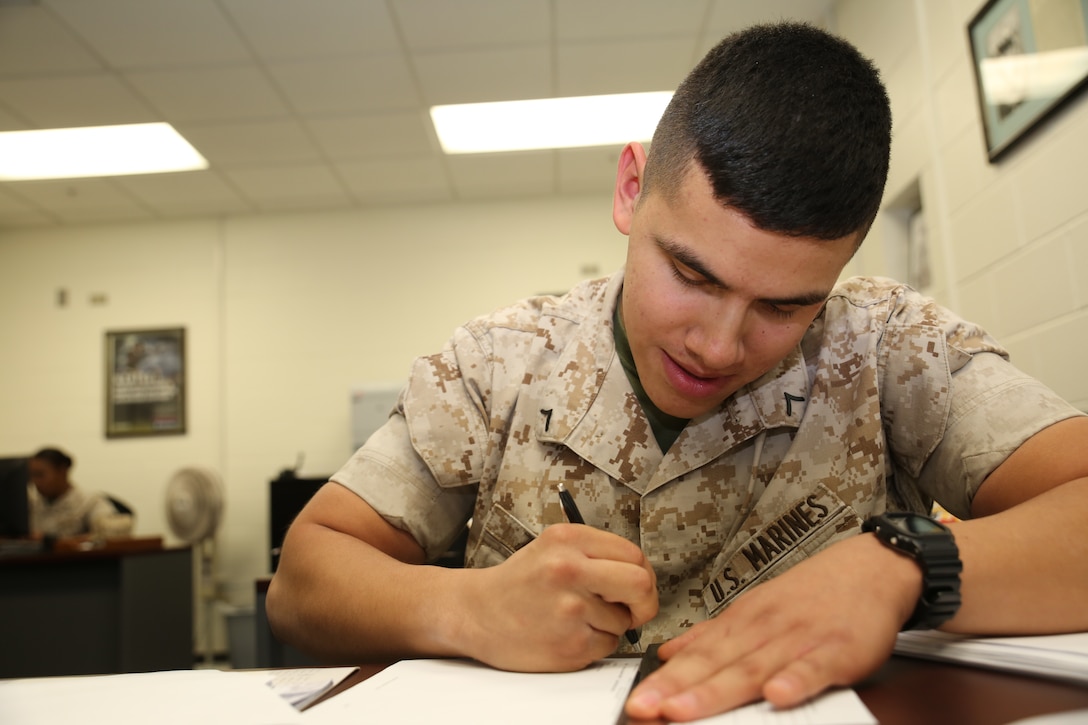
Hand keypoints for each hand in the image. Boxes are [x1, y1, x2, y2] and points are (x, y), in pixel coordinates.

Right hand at [454, 523, 657, 671]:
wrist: (476, 613)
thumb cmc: (520, 582)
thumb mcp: (554, 548)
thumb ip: (597, 555)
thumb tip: (643, 575)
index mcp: (568, 539)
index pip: (634, 555)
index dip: (642, 574)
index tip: (634, 587)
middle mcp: (568, 570)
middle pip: (641, 584)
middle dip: (644, 602)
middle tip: (632, 610)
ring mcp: (569, 609)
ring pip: (624, 621)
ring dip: (610, 625)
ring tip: (577, 619)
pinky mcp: (569, 644)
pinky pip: (608, 646)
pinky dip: (595, 644)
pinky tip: (569, 634)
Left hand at [624, 534, 919, 721]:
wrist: (869, 569)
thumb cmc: (812, 596)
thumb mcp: (756, 608)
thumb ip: (713, 634)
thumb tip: (667, 651)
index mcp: (742, 622)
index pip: (696, 655)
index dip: (664, 680)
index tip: (637, 701)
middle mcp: (763, 628)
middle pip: (714, 664)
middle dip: (676, 689)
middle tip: (644, 709)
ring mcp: (799, 638)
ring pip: (753, 668)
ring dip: (717, 691)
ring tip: (684, 711)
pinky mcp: (837, 650)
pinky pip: (814, 669)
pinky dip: (794, 681)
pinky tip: (776, 696)